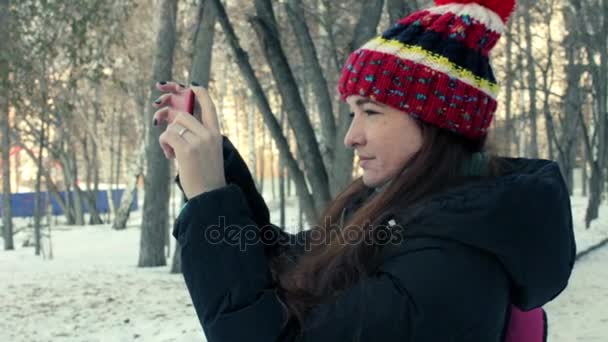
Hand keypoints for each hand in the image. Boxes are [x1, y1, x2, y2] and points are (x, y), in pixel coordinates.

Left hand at [153, 81, 225, 198]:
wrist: (209, 195)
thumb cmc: (206, 176)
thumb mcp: (208, 151)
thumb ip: (197, 136)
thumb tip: (176, 121)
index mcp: (216, 134)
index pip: (210, 106)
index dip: (200, 93)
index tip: (192, 86)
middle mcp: (209, 134)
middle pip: (183, 114)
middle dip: (171, 122)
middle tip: (167, 134)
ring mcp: (199, 141)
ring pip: (174, 125)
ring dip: (167, 136)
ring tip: (171, 152)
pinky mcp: (187, 150)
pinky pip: (168, 135)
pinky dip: (164, 144)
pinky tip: (169, 156)